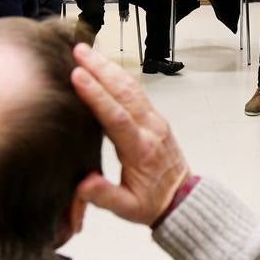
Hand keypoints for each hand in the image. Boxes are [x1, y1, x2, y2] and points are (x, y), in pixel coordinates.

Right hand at [70, 43, 190, 223]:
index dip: (96, 95)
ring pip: (131, 87)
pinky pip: (136, 91)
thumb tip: (83, 184)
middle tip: (78, 51)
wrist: (182, 200)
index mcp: (140, 150)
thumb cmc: (152, 204)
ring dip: (109, 67)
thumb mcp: (127, 209)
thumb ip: (105, 196)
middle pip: (124, 93)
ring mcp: (154, 121)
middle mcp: (150, 130)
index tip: (78, 76)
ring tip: (86, 51)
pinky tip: (105, 65)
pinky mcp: (154, 118)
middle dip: (100, 69)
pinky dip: (119, 75)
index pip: (116, 117)